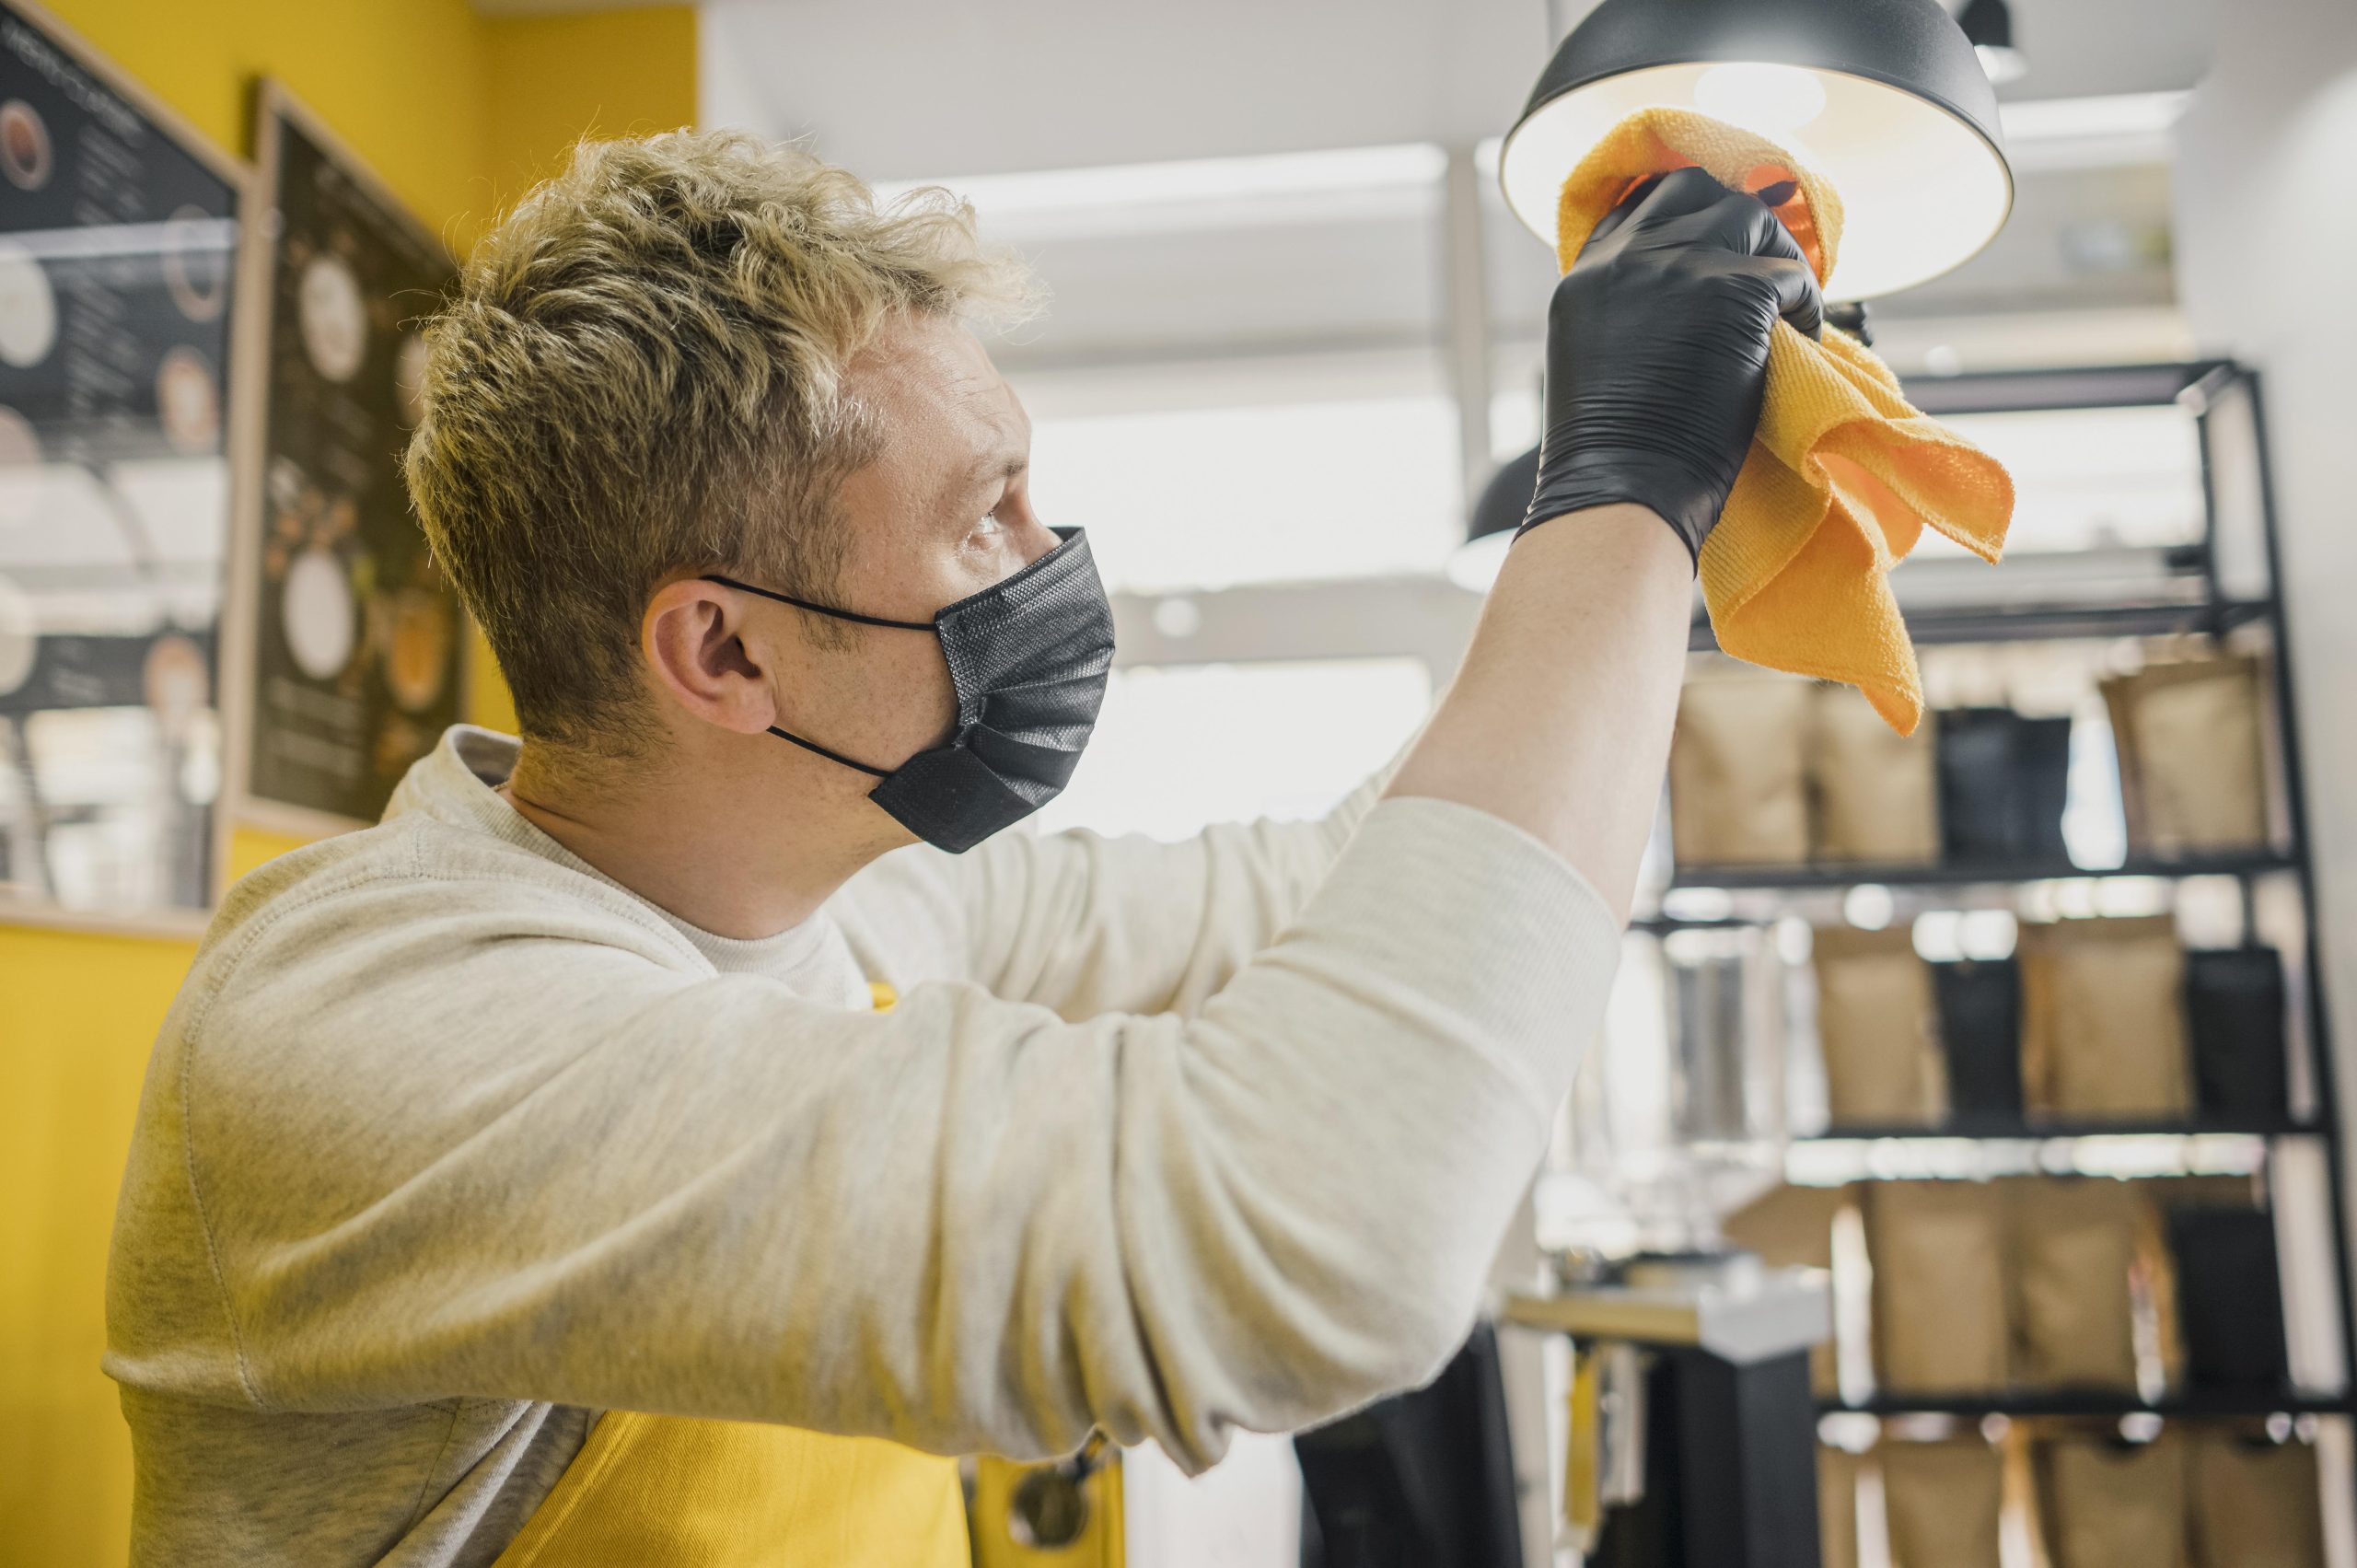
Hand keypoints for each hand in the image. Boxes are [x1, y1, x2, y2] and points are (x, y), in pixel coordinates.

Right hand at [1520, 166, 1825, 563]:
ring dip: (1775, 250)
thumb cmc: (1611, 457)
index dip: (1684, 219)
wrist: (1624, 488)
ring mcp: (1680, 266)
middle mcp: (1627, 258)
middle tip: (1759, 261)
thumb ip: (1628, 313)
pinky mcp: (1733, 290)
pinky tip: (1802, 335)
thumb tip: (1687, 306)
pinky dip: (1806, 301)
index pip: (1637, 206)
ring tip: (1786, 299)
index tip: (1714, 248)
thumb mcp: (1595, 361)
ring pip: (1748, 214)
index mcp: (1587, 277)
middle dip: (1733, 217)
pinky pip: (1792, 272)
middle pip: (1692, 187)